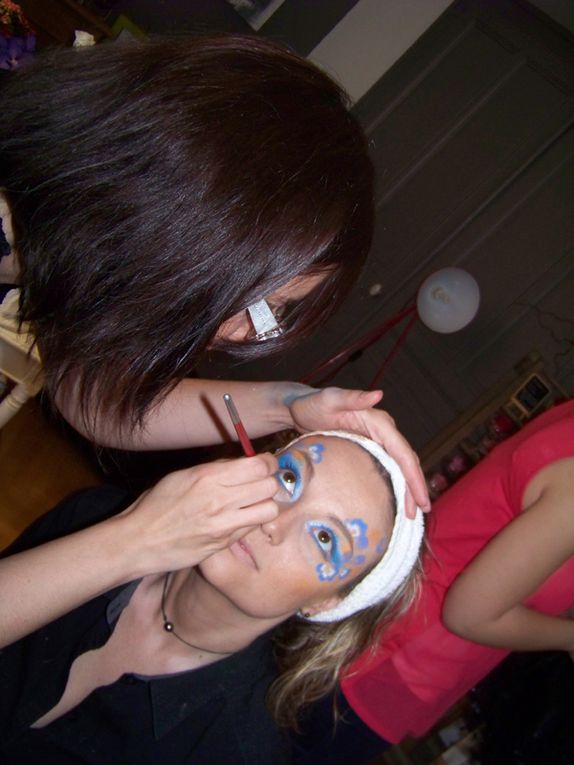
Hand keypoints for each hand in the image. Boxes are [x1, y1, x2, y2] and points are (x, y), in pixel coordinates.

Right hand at [118, 453, 279, 574]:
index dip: (268, 463)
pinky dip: (251, 521)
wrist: (139, 541)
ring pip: (269, 510)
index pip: (259, 466)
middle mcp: (219, 500)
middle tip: (261, 483)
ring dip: (265, 504)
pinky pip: (252, 528)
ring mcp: (223, 525)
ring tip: (253, 503)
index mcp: (208, 477)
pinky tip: (239, 518)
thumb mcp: (183, 476)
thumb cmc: (157, 505)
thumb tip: (244, 463)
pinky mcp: (223, 544)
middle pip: (269, 486)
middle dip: (270, 481)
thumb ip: (216, 468)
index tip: (266, 464)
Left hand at [289, 387, 429, 517]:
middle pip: (406, 462)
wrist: (301, 408)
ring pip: (400, 467)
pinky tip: (394, 502)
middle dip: (415, 488)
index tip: (421, 499)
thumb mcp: (330, 399)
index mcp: (379, 422)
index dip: (413, 476)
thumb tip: (378, 394)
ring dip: (407, 490)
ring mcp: (377, 442)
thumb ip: (352, 398)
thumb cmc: (312, 404)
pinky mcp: (369, 450)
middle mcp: (383, 432)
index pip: (402, 451)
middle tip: (418, 514)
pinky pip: (388, 469)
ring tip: (410, 515)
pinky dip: (395, 486)